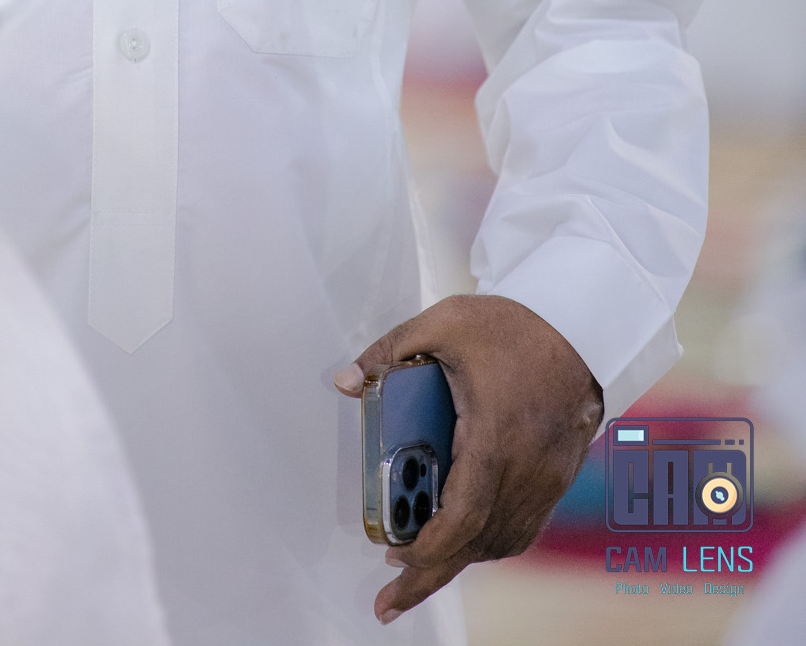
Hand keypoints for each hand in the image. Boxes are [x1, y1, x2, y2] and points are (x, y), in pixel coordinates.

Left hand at [335, 294, 602, 624]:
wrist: (579, 326)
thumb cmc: (514, 326)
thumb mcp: (442, 323)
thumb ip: (389, 353)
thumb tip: (345, 381)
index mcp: (494, 435)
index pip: (463, 514)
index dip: (428, 546)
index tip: (394, 557)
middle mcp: (525, 468)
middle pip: (477, 542)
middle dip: (429, 578)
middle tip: (388, 601)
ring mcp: (545, 477)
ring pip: (500, 539)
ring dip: (459, 557)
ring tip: (416, 563)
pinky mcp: (556, 477)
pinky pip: (521, 526)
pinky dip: (488, 539)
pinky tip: (462, 536)